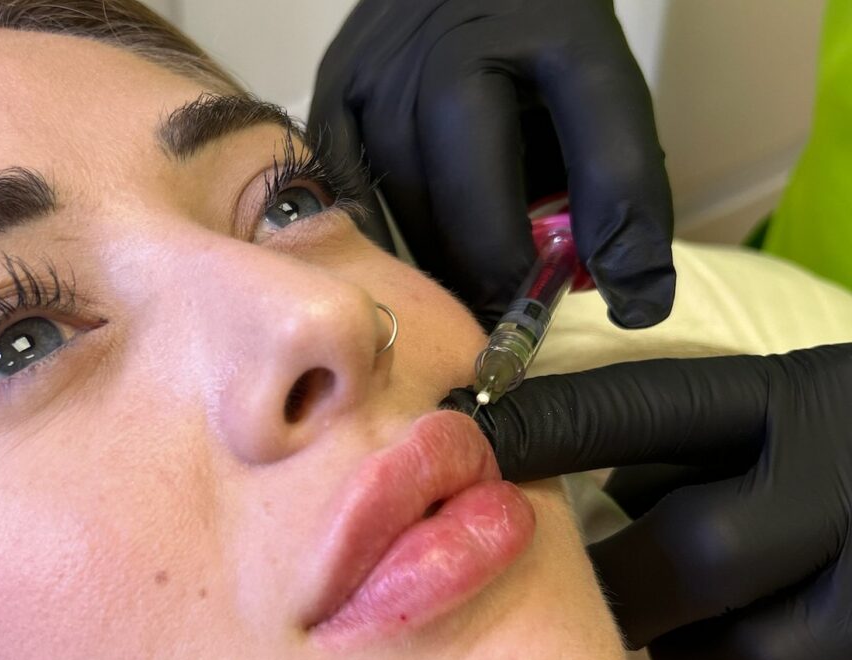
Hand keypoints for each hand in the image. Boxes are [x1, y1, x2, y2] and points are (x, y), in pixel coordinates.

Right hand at [309, 0, 674, 329]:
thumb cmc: (534, 40)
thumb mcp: (596, 88)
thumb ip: (617, 183)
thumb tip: (632, 299)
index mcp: (557, 32)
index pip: (600, 150)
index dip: (608, 239)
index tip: (625, 306)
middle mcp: (457, 44)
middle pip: (472, 194)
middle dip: (495, 273)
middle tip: (512, 319)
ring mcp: (384, 65)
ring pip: (405, 201)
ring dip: (439, 260)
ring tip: (466, 286)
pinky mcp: (336, 84)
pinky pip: (350, 189)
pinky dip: (379, 234)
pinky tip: (404, 257)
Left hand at [441, 345, 851, 659]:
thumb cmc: (819, 449)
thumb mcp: (754, 412)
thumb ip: (665, 441)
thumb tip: (544, 472)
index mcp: (789, 405)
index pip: (642, 409)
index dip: (547, 430)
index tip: (476, 446)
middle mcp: (845, 488)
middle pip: (700, 556)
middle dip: (631, 583)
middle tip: (612, 583)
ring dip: (692, 656)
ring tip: (691, 625)